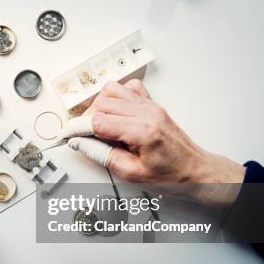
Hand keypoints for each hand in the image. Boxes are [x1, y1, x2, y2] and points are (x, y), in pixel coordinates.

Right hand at [62, 80, 244, 207]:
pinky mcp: (153, 104)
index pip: (98, 122)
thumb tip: (81, 143)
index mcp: (142, 132)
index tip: (67, 134)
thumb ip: (102, 155)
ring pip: (112, 90)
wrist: (196, 172)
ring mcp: (151, 106)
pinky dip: (116, 96)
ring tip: (99, 125)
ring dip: (99, 106)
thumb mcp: (131, 173)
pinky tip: (115, 112)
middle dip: (86, 119)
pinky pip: (129, 87)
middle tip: (84, 137)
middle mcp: (147, 113)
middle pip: (102, 103)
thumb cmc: (171, 176)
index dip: (77, 128)